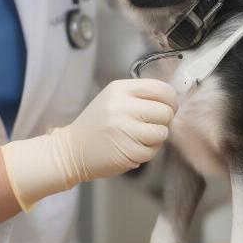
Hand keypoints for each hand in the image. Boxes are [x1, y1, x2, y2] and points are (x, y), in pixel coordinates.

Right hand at [0, 78, 177, 210]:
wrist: (71, 150)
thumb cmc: (96, 125)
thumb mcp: (113, 99)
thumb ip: (139, 97)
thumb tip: (171, 103)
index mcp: (119, 89)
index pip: (162, 89)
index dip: (170, 101)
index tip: (166, 108)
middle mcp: (122, 105)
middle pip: (165, 111)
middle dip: (162, 121)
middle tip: (148, 126)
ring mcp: (125, 128)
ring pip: (162, 132)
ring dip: (155, 138)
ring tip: (136, 138)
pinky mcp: (128, 150)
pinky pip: (153, 151)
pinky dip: (146, 153)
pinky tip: (129, 148)